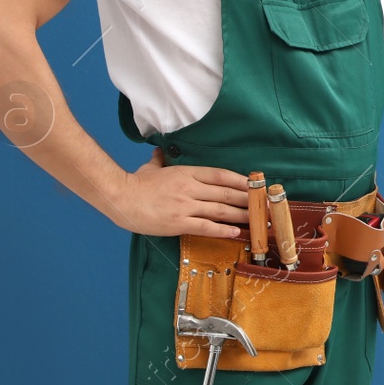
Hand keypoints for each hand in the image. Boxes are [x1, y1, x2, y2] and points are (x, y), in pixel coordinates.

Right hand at [113, 147, 249, 237]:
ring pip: (220, 210)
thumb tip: (160, 152)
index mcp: (187, 173)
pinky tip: (235, 232)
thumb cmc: (135, 183)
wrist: (120, 198)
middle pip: (226, 193)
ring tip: (256, 219)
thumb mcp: (151, 167)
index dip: (241, 180)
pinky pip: (206, 226)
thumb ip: (161, 160)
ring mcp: (186, 205)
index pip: (221, 175)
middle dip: (247, 199)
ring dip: (241, 215)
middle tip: (263, 204)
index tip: (255, 184)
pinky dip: (223, 229)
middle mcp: (190, 188)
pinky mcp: (179, 223)